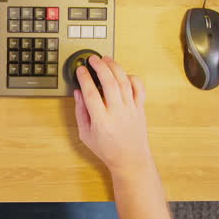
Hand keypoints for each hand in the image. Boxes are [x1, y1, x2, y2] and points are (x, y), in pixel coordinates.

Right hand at [73, 55, 153, 176]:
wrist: (130, 159)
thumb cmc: (107, 149)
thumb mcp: (86, 134)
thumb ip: (80, 112)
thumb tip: (78, 92)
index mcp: (102, 121)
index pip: (91, 93)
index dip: (85, 78)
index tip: (80, 70)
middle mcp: (117, 113)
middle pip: (110, 83)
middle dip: (100, 67)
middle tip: (93, 59)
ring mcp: (131, 109)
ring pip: (124, 82)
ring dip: (114, 67)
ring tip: (106, 59)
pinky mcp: (140, 108)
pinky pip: (139, 88)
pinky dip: (131, 77)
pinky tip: (123, 73)